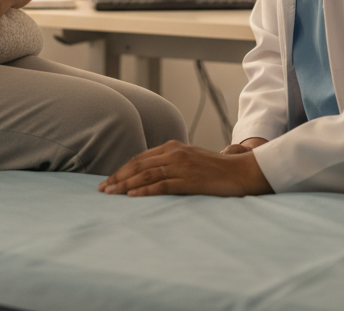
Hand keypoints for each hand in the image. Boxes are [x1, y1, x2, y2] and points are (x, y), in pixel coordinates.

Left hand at [97, 140, 272, 197]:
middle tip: (103, 189)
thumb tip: (153, 175)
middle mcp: (174, 152)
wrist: (241, 171)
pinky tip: (132, 197)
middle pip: (139, 165)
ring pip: (146, 174)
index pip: (141, 158)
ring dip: (126, 185)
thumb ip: (173, 163)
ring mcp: (181, 165)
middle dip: (118, 177)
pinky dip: (145, 190)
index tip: (109, 180)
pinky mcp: (189, 179)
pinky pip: (162, 185)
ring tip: (111, 194)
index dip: (123, 169)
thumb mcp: (191, 160)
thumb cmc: (217, 169)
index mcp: (173, 147)